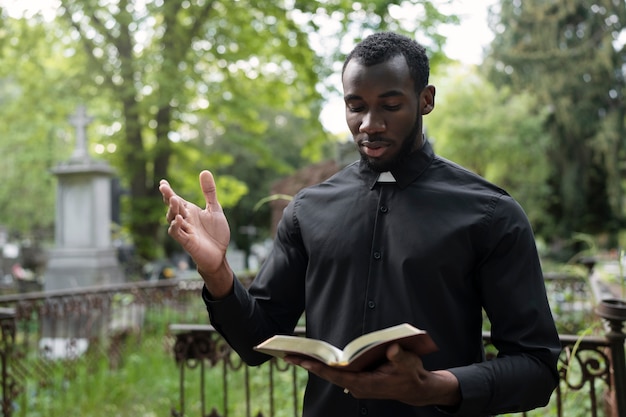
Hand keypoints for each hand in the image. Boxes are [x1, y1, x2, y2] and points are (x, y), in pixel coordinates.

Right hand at [159, 170, 233, 297]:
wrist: (220, 254)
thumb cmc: (216, 233)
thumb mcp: (215, 209)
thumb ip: (209, 192)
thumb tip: (204, 171)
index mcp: (190, 211)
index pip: (176, 199)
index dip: (168, 191)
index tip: (162, 182)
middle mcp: (185, 220)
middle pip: (173, 207)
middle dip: (168, 197)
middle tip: (163, 187)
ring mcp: (185, 231)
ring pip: (173, 219)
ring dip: (173, 210)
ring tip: (174, 199)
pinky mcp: (187, 242)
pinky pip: (178, 234)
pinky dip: (176, 227)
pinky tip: (178, 219)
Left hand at [286, 344, 459, 406]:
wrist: (416, 388)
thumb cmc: (411, 375)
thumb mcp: (409, 364)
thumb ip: (400, 357)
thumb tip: (391, 348)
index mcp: (365, 384)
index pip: (336, 375)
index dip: (318, 367)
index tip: (301, 361)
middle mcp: (356, 386)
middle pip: (328, 374)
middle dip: (308, 364)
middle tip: (286, 354)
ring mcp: (356, 384)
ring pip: (331, 373)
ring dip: (313, 364)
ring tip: (293, 353)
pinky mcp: (358, 380)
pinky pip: (337, 372)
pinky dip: (324, 364)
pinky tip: (314, 356)